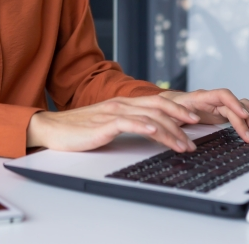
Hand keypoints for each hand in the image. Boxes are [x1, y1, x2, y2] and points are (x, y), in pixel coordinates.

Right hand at [26, 95, 202, 152]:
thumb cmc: (79, 130)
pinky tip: (155, 133)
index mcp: (124, 104)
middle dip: (181, 120)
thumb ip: (127, 124)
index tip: (195, 121)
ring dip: (170, 132)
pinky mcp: (103, 124)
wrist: (52, 129)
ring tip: (183, 145)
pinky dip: (144, 127)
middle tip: (197, 134)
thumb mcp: (108, 125)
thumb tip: (149, 133)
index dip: (178, 110)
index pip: (157, 103)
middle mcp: (121, 104)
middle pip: (159, 107)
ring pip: (149, 118)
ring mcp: (113, 113)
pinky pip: (128, 123)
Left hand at [159, 89, 248, 142]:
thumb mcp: (168, 116)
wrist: (165, 104)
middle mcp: (211, 99)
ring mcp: (217, 104)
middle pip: (233, 106)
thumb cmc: (166, 109)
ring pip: (239, 107)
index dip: (234, 104)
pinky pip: (238, 109)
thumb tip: (183, 139)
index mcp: (200, 97)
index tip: (243, 115)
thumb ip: (176, 124)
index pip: (222, 95)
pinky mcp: (220, 111)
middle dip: (244, 121)